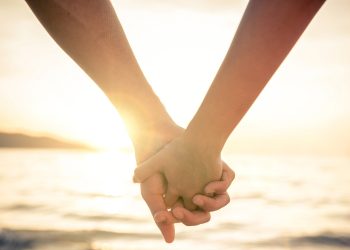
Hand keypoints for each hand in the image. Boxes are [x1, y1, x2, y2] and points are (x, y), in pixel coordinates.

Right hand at [132, 122, 233, 241]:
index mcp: (183, 200)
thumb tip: (170, 241)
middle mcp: (196, 191)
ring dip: (211, 204)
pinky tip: (209, 184)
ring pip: (218, 201)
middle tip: (183, 209)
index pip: (188, 217)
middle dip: (194, 216)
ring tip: (199, 198)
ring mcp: (206, 179)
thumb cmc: (154, 168)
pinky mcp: (215, 168)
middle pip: (203, 213)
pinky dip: (221, 185)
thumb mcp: (152, 193)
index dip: (182, 218)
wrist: (160, 139)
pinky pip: (226, 182)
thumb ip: (159, 215)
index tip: (173, 213)